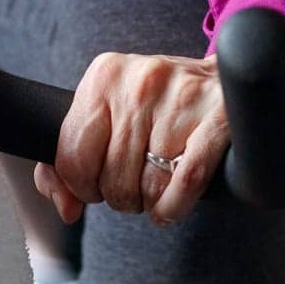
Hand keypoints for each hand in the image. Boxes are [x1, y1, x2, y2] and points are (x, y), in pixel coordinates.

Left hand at [35, 52, 225, 227]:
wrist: (216, 79)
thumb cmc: (153, 105)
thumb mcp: (106, 112)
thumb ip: (71, 158)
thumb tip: (67, 208)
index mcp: (105, 75)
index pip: (73, 157)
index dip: (84, 185)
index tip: (98, 182)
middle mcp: (140, 81)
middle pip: (113, 178)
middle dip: (122, 195)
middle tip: (136, 179)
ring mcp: (181, 96)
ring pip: (149, 187)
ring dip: (152, 200)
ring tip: (159, 179)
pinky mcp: (217, 117)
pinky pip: (185, 184)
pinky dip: (174, 206)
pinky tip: (174, 200)